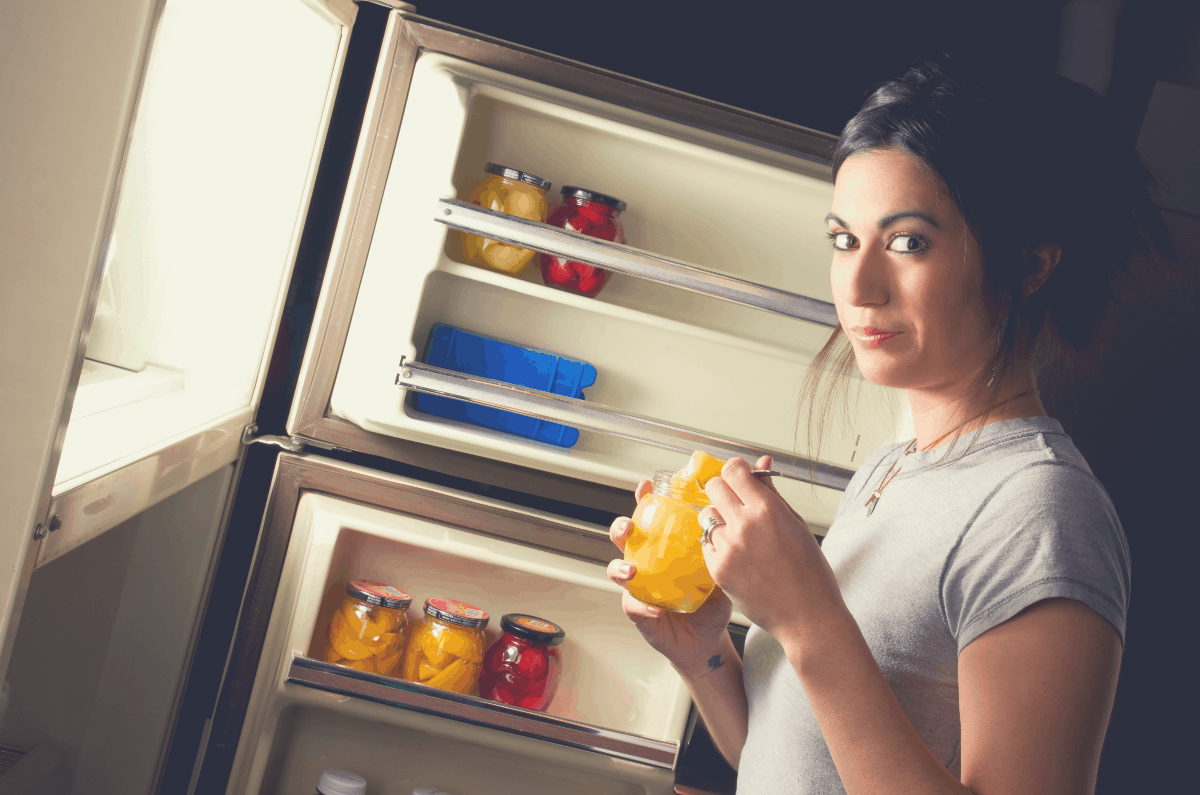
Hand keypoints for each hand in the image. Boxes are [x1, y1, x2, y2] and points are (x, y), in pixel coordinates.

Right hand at [607, 479, 733, 675]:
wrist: (709, 637)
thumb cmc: (716, 595)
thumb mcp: (733, 554)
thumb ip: (743, 513)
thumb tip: (762, 466)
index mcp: (667, 542)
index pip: (651, 513)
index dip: (645, 498)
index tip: (648, 486)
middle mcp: (650, 560)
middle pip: (625, 535)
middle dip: (622, 526)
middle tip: (631, 526)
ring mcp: (642, 585)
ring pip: (617, 569)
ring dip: (621, 567)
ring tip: (633, 571)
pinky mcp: (642, 612)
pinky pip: (633, 605)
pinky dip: (643, 606)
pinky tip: (656, 608)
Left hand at [699, 456, 844, 643]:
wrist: (807, 616)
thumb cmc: (810, 572)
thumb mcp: (795, 524)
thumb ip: (771, 493)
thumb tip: (761, 463)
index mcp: (768, 510)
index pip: (733, 470)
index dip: (735, 470)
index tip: (739, 478)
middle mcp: (744, 525)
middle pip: (713, 487)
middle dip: (723, 491)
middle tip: (735, 504)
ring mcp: (728, 548)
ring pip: (706, 516)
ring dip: (719, 520)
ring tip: (740, 537)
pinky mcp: (718, 569)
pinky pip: (706, 544)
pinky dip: (717, 546)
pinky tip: (738, 557)